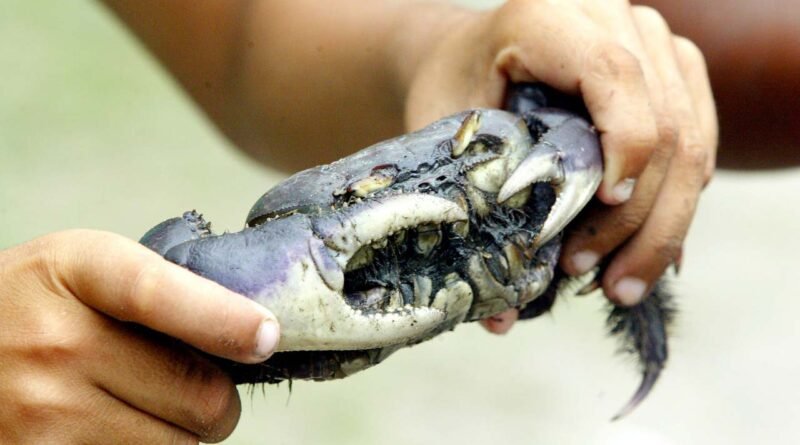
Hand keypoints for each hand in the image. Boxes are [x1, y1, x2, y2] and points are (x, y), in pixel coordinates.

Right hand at [0, 230, 279, 442]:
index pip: (162, 296)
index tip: (267, 338)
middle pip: (198, 394)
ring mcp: (44, 413)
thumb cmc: (38, 304)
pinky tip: (117, 429)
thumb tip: (251, 337)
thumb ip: (161, 291)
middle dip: (217, 400)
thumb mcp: (86, 267)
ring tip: (148, 408)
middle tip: (201, 391)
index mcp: (78, 271)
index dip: (226, 322)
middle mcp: (58, 343)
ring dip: (184, 434)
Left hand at [402, 0, 716, 331]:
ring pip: (693, 139)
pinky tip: (644, 252)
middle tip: (600, 282)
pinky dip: (677, 203)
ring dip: (664, 223)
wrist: (471, 56)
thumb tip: (502, 318)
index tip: (603, 210)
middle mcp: (613, 16)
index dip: (625, 148)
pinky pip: (700, 141)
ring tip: (620, 283)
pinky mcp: (673, 69)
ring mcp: (652, 41)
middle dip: (641, 216)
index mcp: (549, 16)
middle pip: (665, 120)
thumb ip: (470, 208)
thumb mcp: (447, 133)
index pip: (613, 76)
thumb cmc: (454, 88)